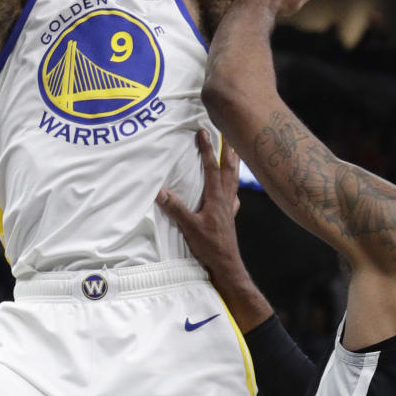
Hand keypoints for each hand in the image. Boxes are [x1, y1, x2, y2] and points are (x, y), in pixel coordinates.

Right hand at [157, 130, 241, 275]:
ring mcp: (229, 207)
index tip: (204, 132)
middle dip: (227, 149)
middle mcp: (225, 198)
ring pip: (234, 179)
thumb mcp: (189, 226)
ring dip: (234, 163)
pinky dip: (234, 188)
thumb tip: (160, 191)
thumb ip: (176, 208)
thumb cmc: (209, 246)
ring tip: (235, 151)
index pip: (212, 167)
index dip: (207, 149)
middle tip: (228, 132)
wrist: (226, 264)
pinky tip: (234, 191)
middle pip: (228, 168)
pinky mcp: (229, 217)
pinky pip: (234, 196)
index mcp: (215, 197)